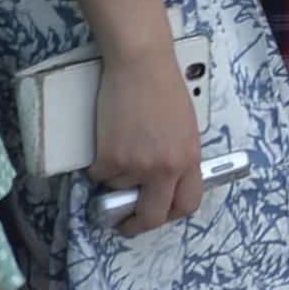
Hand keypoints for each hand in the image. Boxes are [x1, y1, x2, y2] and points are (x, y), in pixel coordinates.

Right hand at [90, 37, 204, 233]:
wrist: (141, 65)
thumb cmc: (164, 88)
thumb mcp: (185, 128)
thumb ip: (178, 157)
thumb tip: (163, 182)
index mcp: (189, 160)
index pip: (186, 204)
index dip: (169, 215)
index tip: (156, 215)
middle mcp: (165, 169)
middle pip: (151, 216)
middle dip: (135, 225)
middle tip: (124, 222)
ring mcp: (136, 165)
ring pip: (119, 188)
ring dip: (115, 175)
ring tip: (120, 143)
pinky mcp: (109, 158)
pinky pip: (99, 174)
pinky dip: (99, 163)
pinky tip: (107, 137)